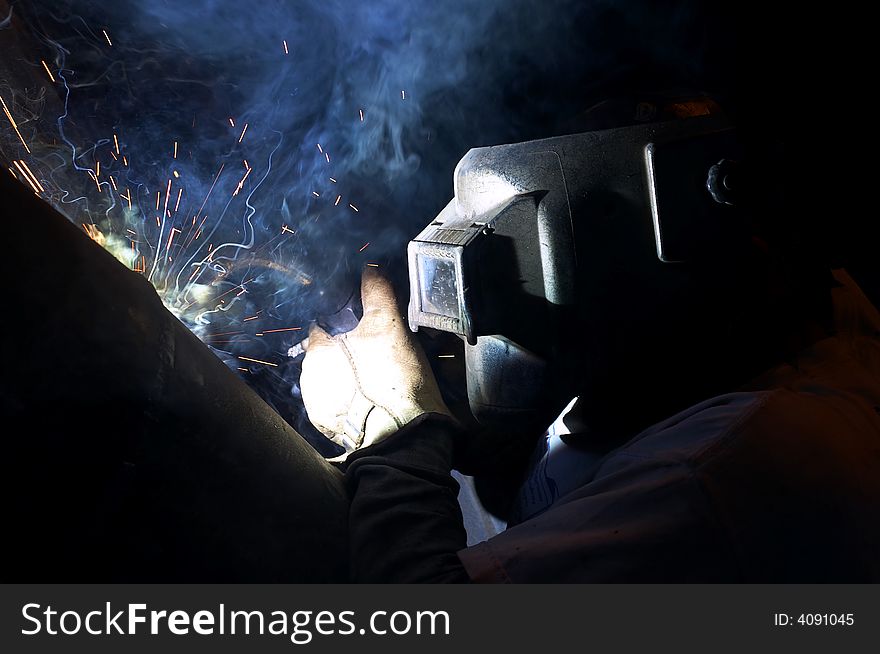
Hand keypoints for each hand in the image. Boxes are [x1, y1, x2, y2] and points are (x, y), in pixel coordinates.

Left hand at [300, 268, 452, 459]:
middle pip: (329, 353)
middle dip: (348, 351)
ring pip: (333, 379)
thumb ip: (377, 294)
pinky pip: (340, 405)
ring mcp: (319, 407)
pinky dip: (352, 400)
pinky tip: (374, 399)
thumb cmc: (393, 382)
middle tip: (378, 355)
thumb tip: (371, 267)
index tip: (366, 325)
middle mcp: (309, 380)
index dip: (345, 321)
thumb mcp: (389, 328)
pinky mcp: (331, 428)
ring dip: (349, 377)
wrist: (403, 439)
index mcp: (317, 351)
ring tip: (379, 380)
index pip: (323, 324)